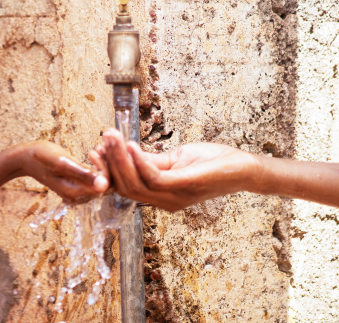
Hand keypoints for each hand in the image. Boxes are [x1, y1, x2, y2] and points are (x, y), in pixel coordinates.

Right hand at [15, 141, 108, 203]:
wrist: (26, 158)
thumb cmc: (41, 156)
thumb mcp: (61, 162)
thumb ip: (82, 173)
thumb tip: (103, 184)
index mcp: (75, 193)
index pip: (105, 185)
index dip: (105, 167)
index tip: (98, 150)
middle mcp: (78, 197)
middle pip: (105, 185)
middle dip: (107, 166)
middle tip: (101, 147)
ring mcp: (77, 193)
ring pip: (101, 181)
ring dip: (103, 164)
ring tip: (98, 148)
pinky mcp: (77, 186)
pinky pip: (94, 179)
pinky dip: (97, 166)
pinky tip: (94, 153)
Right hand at [89, 129, 258, 210]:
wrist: (243, 168)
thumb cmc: (211, 163)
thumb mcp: (174, 160)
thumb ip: (150, 161)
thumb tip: (125, 152)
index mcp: (160, 196)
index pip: (125, 188)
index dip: (106, 171)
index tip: (94, 151)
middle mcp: (165, 202)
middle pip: (125, 188)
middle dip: (109, 162)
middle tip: (102, 138)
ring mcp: (175, 197)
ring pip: (136, 184)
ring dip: (120, 159)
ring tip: (112, 137)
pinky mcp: (185, 186)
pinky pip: (154, 178)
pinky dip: (139, 162)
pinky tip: (131, 146)